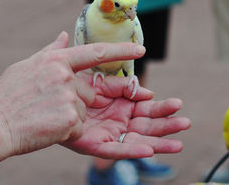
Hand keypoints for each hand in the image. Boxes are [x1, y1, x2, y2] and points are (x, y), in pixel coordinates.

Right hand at [0, 32, 145, 156]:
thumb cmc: (6, 96)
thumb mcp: (26, 66)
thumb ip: (51, 52)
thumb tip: (64, 35)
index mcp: (56, 61)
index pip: (96, 52)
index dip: (121, 50)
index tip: (141, 49)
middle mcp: (65, 77)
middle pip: (88, 91)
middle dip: (74, 100)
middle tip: (46, 105)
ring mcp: (68, 98)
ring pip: (83, 111)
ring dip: (68, 116)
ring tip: (43, 116)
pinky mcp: (70, 121)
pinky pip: (78, 126)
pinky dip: (65, 130)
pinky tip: (45, 126)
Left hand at [63, 73, 190, 158]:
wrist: (42, 98)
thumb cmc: (67, 86)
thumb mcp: (98, 78)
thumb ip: (118, 78)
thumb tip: (147, 91)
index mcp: (119, 103)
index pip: (145, 105)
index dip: (160, 106)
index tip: (177, 104)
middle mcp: (117, 119)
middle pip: (146, 123)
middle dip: (166, 124)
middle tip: (185, 123)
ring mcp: (108, 133)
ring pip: (138, 138)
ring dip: (158, 141)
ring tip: (179, 143)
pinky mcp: (96, 145)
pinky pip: (117, 149)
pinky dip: (133, 150)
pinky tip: (149, 151)